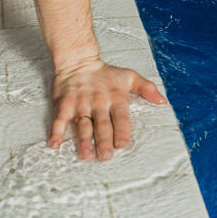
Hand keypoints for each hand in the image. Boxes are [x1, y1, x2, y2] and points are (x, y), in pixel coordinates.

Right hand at [49, 57, 165, 159]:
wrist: (78, 60)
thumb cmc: (105, 73)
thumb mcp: (129, 76)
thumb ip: (147, 88)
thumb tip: (162, 101)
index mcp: (115, 97)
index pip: (120, 116)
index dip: (121, 130)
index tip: (122, 144)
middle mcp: (98, 101)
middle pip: (101, 124)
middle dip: (103, 141)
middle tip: (105, 156)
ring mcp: (80, 103)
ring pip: (82, 124)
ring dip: (83, 140)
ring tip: (86, 155)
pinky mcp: (64, 104)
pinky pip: (59, 120)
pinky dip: (56, 132)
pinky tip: (54, 145)